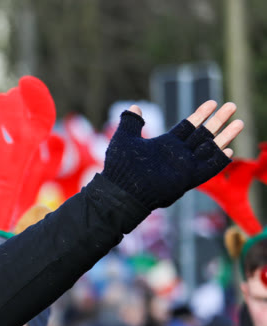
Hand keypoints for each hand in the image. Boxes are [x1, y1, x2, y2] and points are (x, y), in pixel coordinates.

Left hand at [102, 100, 243, 210]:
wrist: (121, 189)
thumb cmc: (120, 166)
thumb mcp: (125, 138)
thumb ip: (131, 123)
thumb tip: (134, 107)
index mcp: (165, 145)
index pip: (188, 127)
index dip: (200, 114)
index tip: (212, 102)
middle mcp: (178, 155)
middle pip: (203, 134)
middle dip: (217, 120)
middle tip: (232, 105)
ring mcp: (184, 166)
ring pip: (210, 148)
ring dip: (225, 136)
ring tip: (239, 122)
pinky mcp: (187, 179)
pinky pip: (208, 169)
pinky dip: (219, 160)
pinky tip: (229, 149)